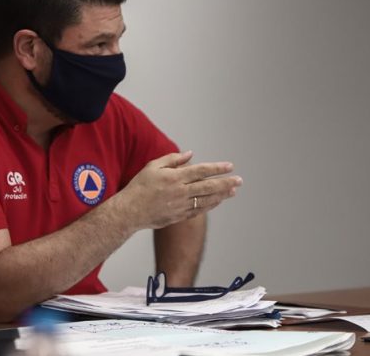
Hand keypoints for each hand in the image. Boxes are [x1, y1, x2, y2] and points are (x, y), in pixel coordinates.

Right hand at [116, 151, 241, 230]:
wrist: (130, 211)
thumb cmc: (140, 186)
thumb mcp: (153, 167)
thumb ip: (172, 159)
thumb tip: (190, 154)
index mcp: (174, 177)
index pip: (201, 171)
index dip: (217, 168)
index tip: (230, 166)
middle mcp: (180, 192)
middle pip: (208, 186)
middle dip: (226, 183)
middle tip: (239, 180)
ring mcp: (181, 206)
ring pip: (206, 200)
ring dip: (222, 195)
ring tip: (233, 191)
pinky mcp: (179, 216)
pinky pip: (199, 210)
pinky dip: (210, 205)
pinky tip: (218, 201)